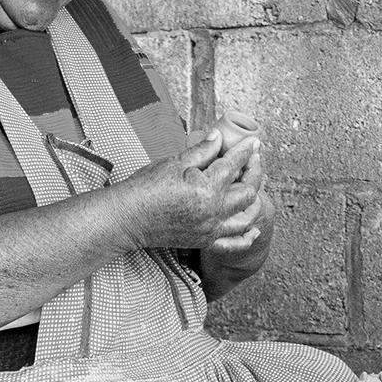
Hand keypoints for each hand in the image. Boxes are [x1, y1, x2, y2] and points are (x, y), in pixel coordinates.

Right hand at [117, 130, 261, 250]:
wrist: (127, 217)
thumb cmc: (144, 188)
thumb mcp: (173, 163)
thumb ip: (201, 151)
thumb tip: (218, 137)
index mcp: (206, 188)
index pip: (233, 165)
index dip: (245, 151)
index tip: (252, 143)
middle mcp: (213, 211)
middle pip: (247, 191)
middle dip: (254, 172)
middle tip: (253, 160)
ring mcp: (211, 229)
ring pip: (246, 217)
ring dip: (254, 200)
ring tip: (252, 186)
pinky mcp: (205, 241)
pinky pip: (234, 244)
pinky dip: (247, 237)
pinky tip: (252, 228)